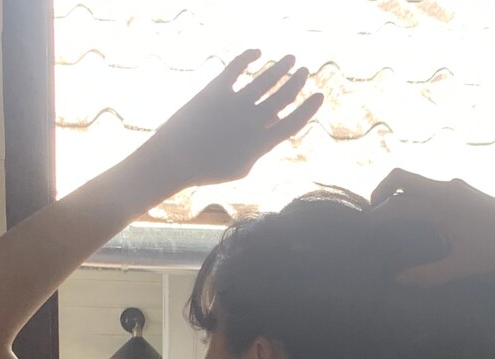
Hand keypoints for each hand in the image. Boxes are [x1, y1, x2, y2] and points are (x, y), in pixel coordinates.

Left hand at [149, 50, 323, 188]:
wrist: (175, 159)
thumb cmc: (209, 168)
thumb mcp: (242, 167)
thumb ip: (261, 147)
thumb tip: (274, 124)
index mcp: (260, 144)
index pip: (293, 123)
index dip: (309, 108)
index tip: (319, 95)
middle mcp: (252, 121)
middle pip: (283, 96)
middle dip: (297, 82)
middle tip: (304, 71)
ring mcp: (235, 103)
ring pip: (266, 79)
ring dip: (281, 67)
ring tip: (290, 59)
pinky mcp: (217, 90)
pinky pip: (238, 66)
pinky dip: (250, 57)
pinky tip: (258, 54)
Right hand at [367, 169, 494, 284]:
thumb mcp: (461, 267)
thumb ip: (427, 274)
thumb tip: (397, 280)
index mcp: (444, 206)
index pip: (399, 205)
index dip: (377, 217)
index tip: (364, 231)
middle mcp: (447, 189)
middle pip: (401, 177)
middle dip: (381, 193)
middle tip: (371, 216)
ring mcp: (454, 186)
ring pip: (415, 181)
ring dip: (398, 195)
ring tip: (387, 219)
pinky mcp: (460, 190)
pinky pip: (428, 188)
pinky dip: (413, 198)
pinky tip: (413, 221)